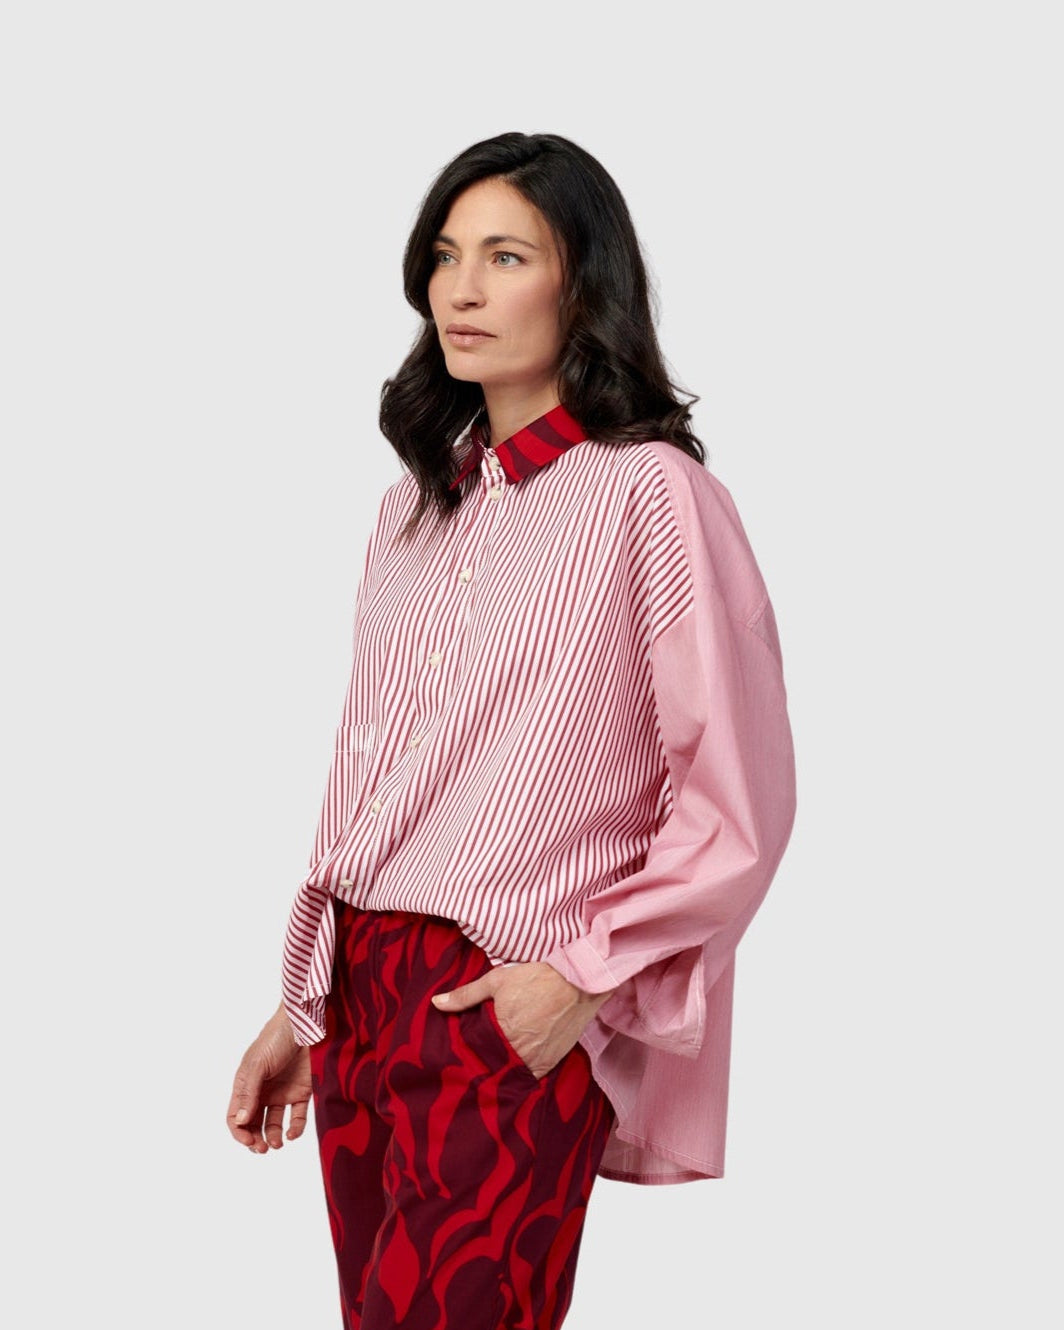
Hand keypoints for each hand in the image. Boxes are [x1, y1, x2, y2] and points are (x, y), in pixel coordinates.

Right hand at [227, 1003, 312, 1153]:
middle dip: (255, 1139)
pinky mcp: (302, 1092)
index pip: (236, 1116)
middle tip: (262, 1148)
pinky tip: (292, 1134)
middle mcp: (262, 1092)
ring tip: (276, 1143)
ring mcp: (282, 1093)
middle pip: (253, 1124)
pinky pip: (297, 1117)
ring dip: (273, 1137)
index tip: (249, 1140)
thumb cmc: (275, 1039)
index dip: (239, 1132)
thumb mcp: (258, 1065)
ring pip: (273, 1124)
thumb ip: (249, 1092)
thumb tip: (240, 1121)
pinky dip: (295, 1129)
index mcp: (246, 1085)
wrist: (304, 1024)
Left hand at [431, 963, 616, 1078]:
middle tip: (475, 1064)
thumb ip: (466, 995)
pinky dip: (523, 1070)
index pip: (476, 1055)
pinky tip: (516, 1063)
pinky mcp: (553, 1061)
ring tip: (494, 1066)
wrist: (579, 982)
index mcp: (502, 1034)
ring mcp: (538, 1060)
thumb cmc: (536, 978)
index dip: (468, 1056)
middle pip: (494, 1067)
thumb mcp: (496, 981)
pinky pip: (533, 1074)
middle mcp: (520, 1053)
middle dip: (485, 1066)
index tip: (461, 1057)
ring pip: (513, 1073)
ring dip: (504, 1070)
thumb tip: (436, 1003)